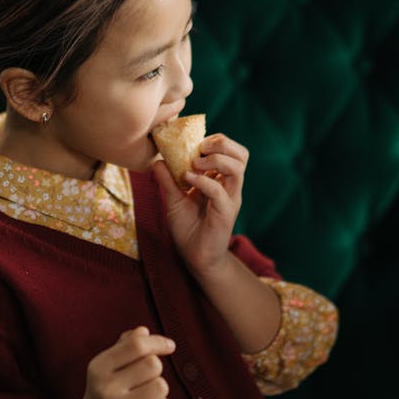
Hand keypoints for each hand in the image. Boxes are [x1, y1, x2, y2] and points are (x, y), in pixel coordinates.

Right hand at [78, 326, 174, 398]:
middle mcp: (106, 390)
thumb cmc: (107, 389)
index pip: (136, 345)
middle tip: (144, 378)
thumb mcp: (108, 364)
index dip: (157, 342)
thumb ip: (125, 345)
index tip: (169, 346)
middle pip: (153, 364)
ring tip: (144, 395)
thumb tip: (143, 331)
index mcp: (98, 368)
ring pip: (161, 386)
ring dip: (158, 388)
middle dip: (155, 368)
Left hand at [153, 133, 248, 276]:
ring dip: (215, 160)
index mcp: (221, 180)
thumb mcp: (173, 200)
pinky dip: (203, 181)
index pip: (231, 151)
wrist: (194, 257)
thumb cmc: (188, 228)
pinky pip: (219, 191)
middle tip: (200, 148)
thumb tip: (157, 160)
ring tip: (195, 163)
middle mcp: (230, 187)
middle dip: (222, 144)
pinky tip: (188, 180)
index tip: (194, 143)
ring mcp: (230, 199)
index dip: (215, 141)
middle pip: (241, 155)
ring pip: (237, 168)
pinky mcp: (225, 213)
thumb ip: (168, 180)